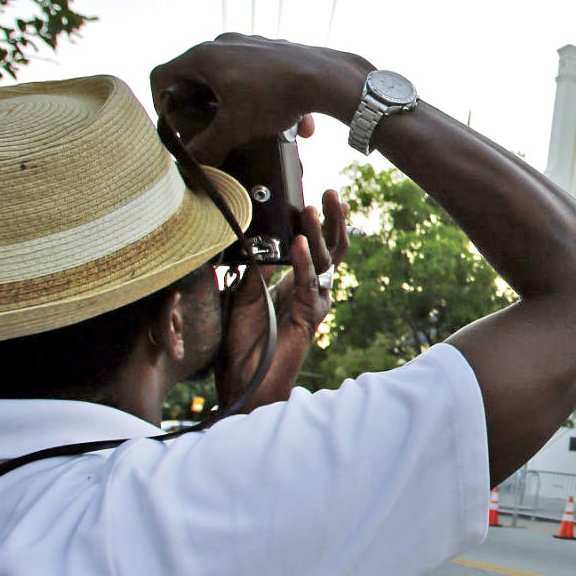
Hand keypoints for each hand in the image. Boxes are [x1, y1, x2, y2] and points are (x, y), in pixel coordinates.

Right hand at [151, 34, 373, 166]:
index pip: (162, 76)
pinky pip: (256, 78)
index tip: (177, 126)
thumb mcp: (235, 128)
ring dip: (233, 108)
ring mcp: (249, 45)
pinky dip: (262, 102)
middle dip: (201, 110)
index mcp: (203, 56)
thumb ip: (206, 147)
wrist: (327, 76)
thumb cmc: (276, 96)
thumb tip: (191, 166)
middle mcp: (223, 44)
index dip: (162, 105)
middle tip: (209, 132)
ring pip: (228, 79)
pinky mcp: (273, 52)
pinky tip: (289, 127)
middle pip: (195, 79)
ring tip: (249, 131)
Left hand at [215, 191, 351, 410]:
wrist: (245, 382)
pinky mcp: (308, 318)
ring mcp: (313, 304)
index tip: (318, 194)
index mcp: (297, 282)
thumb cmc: (243, 343)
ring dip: (317, 233)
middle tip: (331, 193)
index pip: (316, 245)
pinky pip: (307, 285)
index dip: (320, 221)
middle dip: (332, 220)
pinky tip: (297, 242)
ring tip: (311, 208)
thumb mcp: (243, 294)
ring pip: (323, 262)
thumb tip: (256, 237)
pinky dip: (301, 262)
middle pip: (330, 249)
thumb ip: (254, 268)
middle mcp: (310, 290)